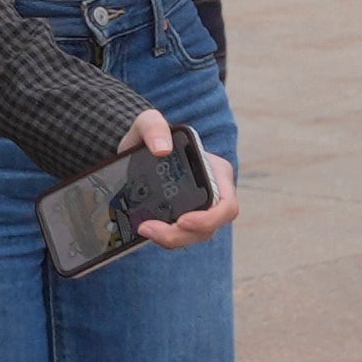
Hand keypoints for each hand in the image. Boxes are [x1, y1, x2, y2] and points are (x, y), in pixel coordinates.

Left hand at [124, 108, 238, 248]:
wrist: (133, 148)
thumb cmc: (147, 134)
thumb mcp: (146, 122)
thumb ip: (153, 126)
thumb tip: (161, 149)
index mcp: (216, 172)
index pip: (228, 205)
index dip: (210, 218)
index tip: (182, 220)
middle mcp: (213, 194)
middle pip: (210, 227)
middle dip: (182, 235)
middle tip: (149, 229)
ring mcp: (198, 208)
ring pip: (194, 236)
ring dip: (171, 239)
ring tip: (144, 229)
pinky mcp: (181, 217)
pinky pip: (179, 236)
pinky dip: (164, 238)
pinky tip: (143, 230)